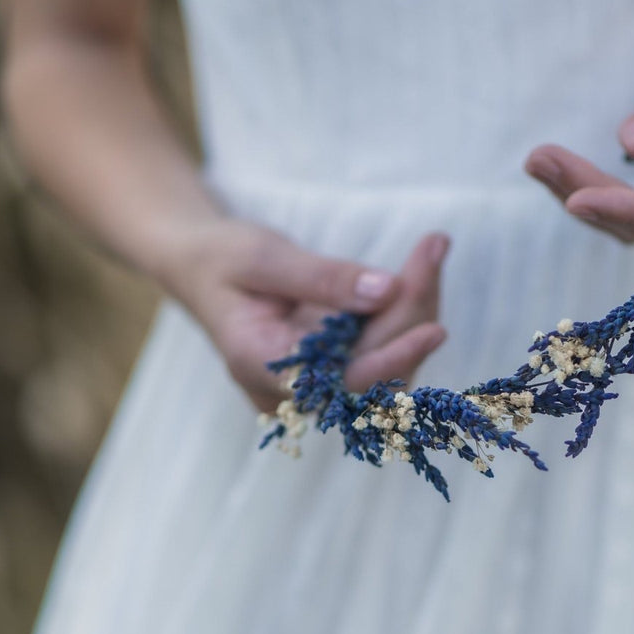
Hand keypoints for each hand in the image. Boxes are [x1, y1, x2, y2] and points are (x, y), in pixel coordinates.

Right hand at [170, 218, 449, 411]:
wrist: (200, 266)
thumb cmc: (220, 258)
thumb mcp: (262, 257)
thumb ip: (322, 278)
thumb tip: (387, 290)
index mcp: (260, 366)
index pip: (340, 382)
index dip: (390, 360)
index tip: (433, 329)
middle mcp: (293, 387)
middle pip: (373, 368)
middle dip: (411, 310)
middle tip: (434, 247)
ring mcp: (317, 380)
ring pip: (387, 359)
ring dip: (417, 306)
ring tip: (432, 248)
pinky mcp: (336, 364)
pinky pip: (382, 345)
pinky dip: (406, 307)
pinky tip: (422, 265)